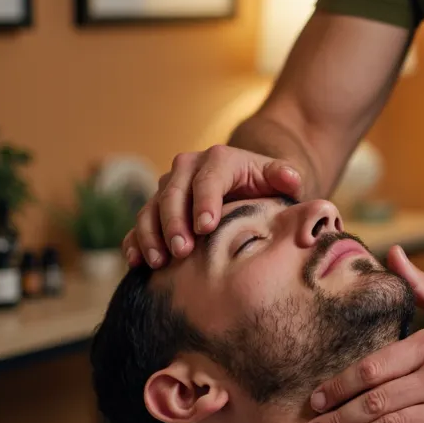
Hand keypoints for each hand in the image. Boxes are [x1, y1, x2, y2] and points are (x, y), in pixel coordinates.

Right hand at [123, 144, 304, 268]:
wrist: (246, 188)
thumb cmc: (264, 186)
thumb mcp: (278, 178)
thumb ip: (284, 176)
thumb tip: (289, 178)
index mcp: (218, 160)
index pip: (208, 180)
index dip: (205, 203)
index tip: (206, 228)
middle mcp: (186, 170)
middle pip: (173, 195)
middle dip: (175, 223)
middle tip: (183, 251)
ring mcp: (167, 189)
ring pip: (150, 209)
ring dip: (151, 236)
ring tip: (160, 262)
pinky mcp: (154, 209)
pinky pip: (137, 225)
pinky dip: (134, 242)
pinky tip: (137, 263)